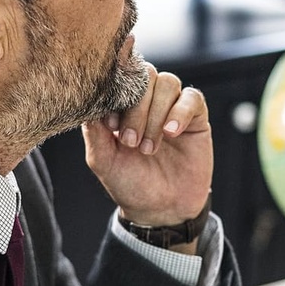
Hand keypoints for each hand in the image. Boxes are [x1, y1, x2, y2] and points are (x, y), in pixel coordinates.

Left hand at [82, 63, 212, 225]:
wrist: (161, 210)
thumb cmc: (130, 183)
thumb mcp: (103, 160)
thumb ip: (94, 130)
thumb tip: (89, 101)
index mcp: (122, 105)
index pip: (120, 78)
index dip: (116, 97)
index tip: (111, 126)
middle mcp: (147, 101)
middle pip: (144, 76)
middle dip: (137, 109)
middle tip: (131, 142)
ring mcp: (172, 106)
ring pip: (167, 83)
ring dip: (156, 115)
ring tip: (149, 147)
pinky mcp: (195, 117)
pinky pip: (192, 98)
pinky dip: (180, 112)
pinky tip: (171, 133)